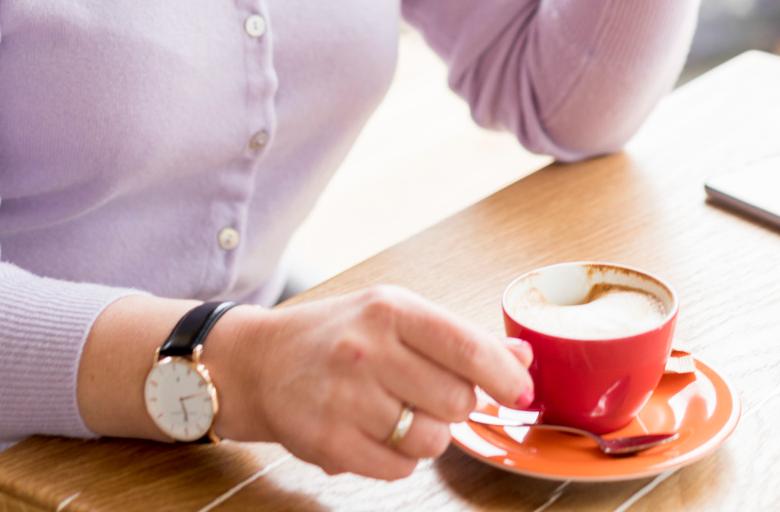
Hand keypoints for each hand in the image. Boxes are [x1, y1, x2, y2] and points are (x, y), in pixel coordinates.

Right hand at [208, 287, 533, 479]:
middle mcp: (367, 350)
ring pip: (431, 441)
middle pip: (457, 402)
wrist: (258, 362)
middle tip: (429, 395)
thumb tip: (521, 358)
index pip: (467, 348)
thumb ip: (458, 337)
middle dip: (456, 406)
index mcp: (390, 310)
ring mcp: (345, 398)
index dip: (505, 376)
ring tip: (396, 413)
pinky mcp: (329, 442)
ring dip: (426, 435)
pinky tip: (373, 432)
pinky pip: (398, 470)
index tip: (521, 392)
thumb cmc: (336, 336)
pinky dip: (397, 459)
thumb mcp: (394, 315)